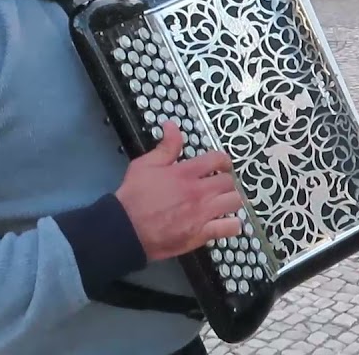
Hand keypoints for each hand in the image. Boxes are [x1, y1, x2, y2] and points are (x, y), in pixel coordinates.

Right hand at [115, 122, 244, 261]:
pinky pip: (230, 227)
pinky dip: (231, 225)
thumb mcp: (145, 165)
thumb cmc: (133, 197)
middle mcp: (199, 191)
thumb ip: (165, 147)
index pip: (218, 159)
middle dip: (224, 182)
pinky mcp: (202, 233)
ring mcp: (203, 213)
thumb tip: (172, 125)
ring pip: (234, 202)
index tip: (220, 166)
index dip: (223, 161)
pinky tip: (223, 223)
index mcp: (186, 173)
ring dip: (229, 201)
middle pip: (229, 182)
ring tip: (221, 203)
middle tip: (216, 186)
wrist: (125, 229)